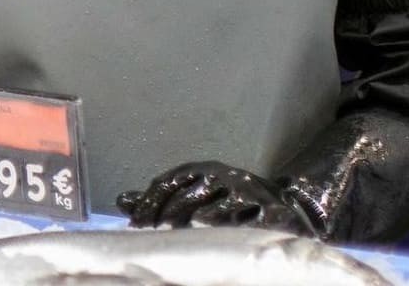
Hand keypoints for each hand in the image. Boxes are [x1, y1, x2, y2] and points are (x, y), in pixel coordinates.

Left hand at [116, 160, 315, 232]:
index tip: (135, 225)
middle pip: (188, 196)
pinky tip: (215, 235)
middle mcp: (223, 175)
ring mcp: (248, 191)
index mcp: (201, 171)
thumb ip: (158, 201)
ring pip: (216, 209)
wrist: (286, 205)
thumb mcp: (194, 197)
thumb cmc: (230, 203)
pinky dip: (233, 226)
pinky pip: (249, 220)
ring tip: (181, 237)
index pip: (168, 182)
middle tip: (154, 235)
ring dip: (198, 222)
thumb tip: (122, 200)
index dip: (150, 203)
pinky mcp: (273, 210)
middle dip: (168, 217)